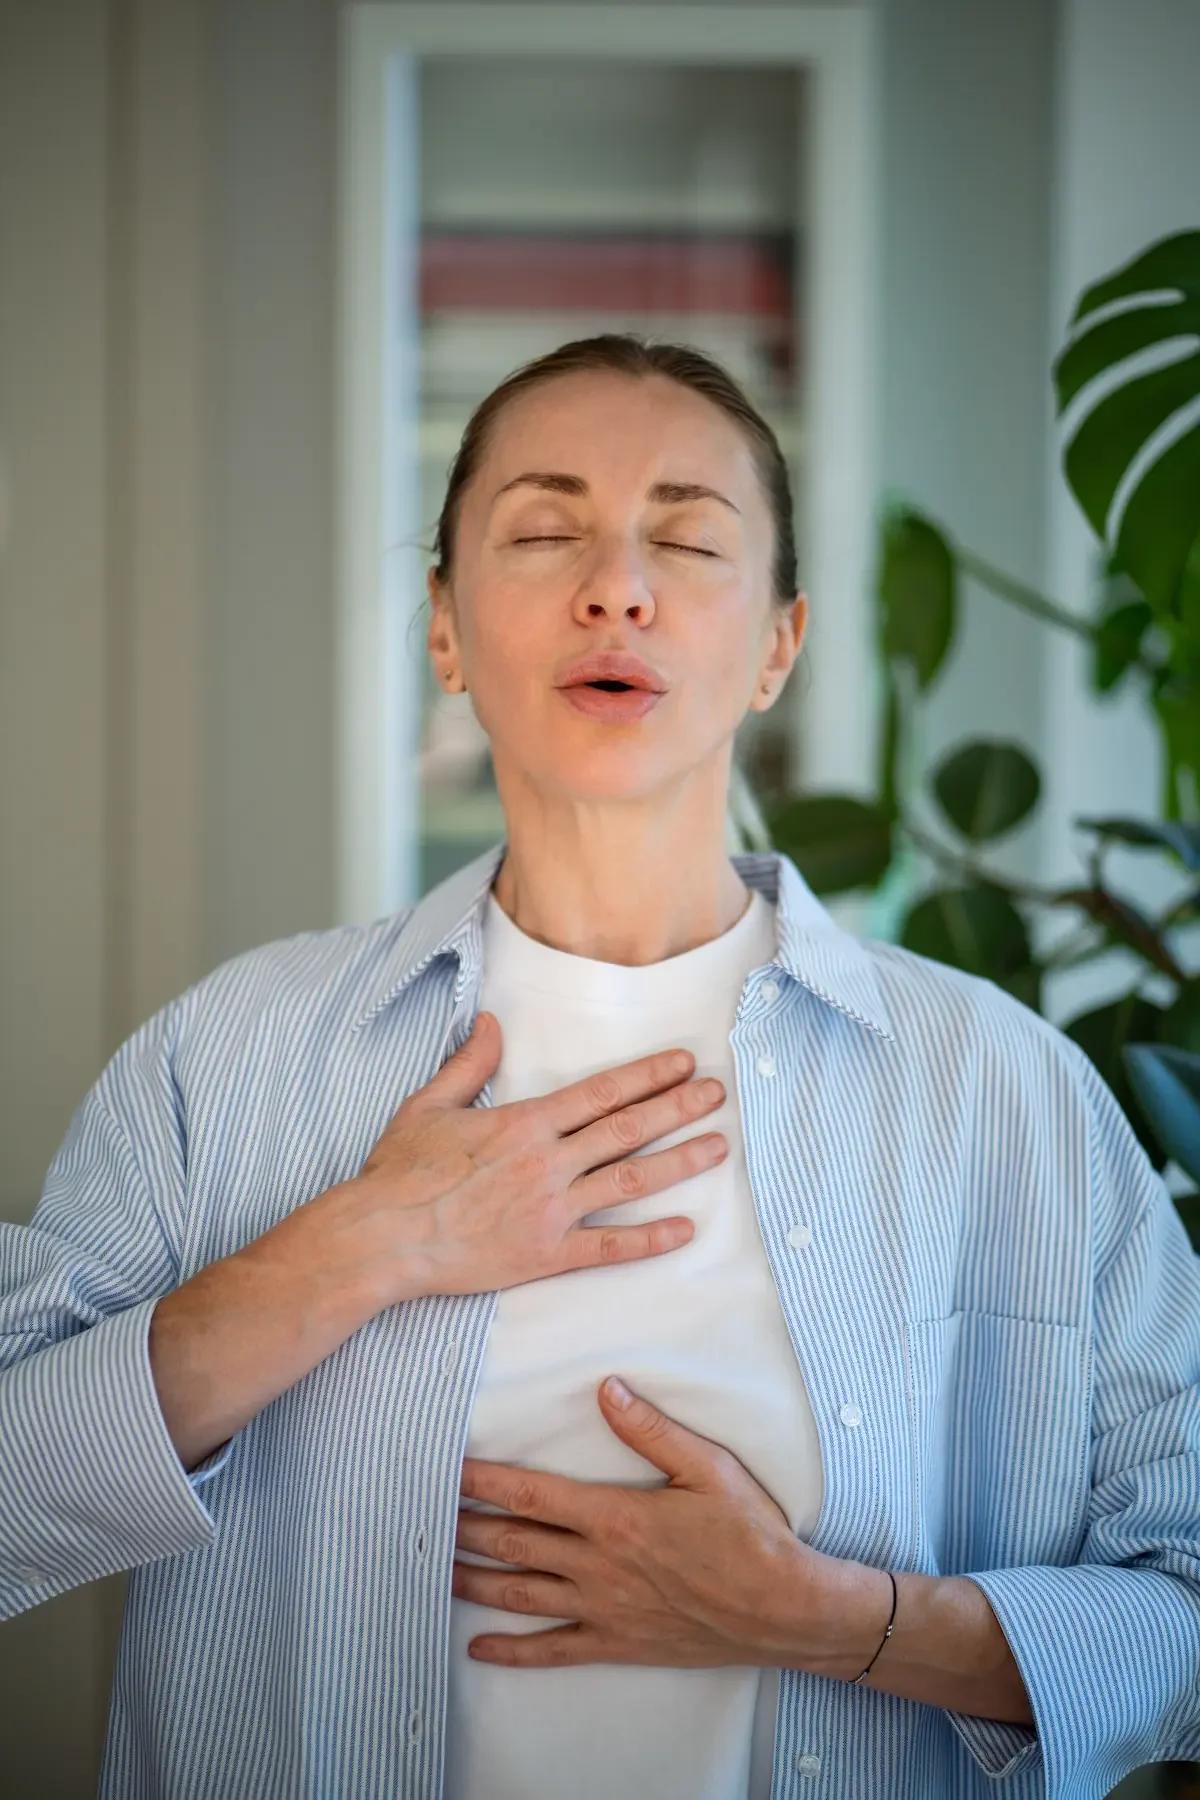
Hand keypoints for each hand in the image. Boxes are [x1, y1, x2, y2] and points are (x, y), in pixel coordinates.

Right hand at [343, 1012, 727, 1303]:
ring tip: (717, 1148)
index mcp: (524, 1124)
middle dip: (678, 1108)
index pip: (602, 1092)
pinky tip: (684, 1231)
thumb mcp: (430, 1105)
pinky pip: (608, 1248)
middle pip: (628, 1130)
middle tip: (718, 1094)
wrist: (383, 1237)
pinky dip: (649, 1240)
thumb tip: (492, 1022)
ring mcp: (550, 1211)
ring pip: (630, 1183)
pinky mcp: (545, 1255)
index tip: (683, 1063)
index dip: (648, 1076)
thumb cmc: (400, 1172)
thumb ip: (469, 1063)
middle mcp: (547, 1163)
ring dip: (679, 1164)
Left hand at [452, 1378, 877, 1673]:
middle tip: (422, 1514)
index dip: (484, 1480)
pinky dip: (511, 1652)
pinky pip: (552, 1651)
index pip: (532, 1494)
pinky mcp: (616, 1643)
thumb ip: (652, 1431)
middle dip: (465, 1527)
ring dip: (473, 1581)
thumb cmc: (750, 1534)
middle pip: (514, 1542)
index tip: (448, 1467)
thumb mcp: (708, 1468)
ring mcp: (603, 1608)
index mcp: (615, 1516)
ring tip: (434, 1569)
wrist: (782, 1609)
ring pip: (521, 1594)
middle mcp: (598, 1565)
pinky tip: (478, 1648)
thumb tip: (607, 1390)